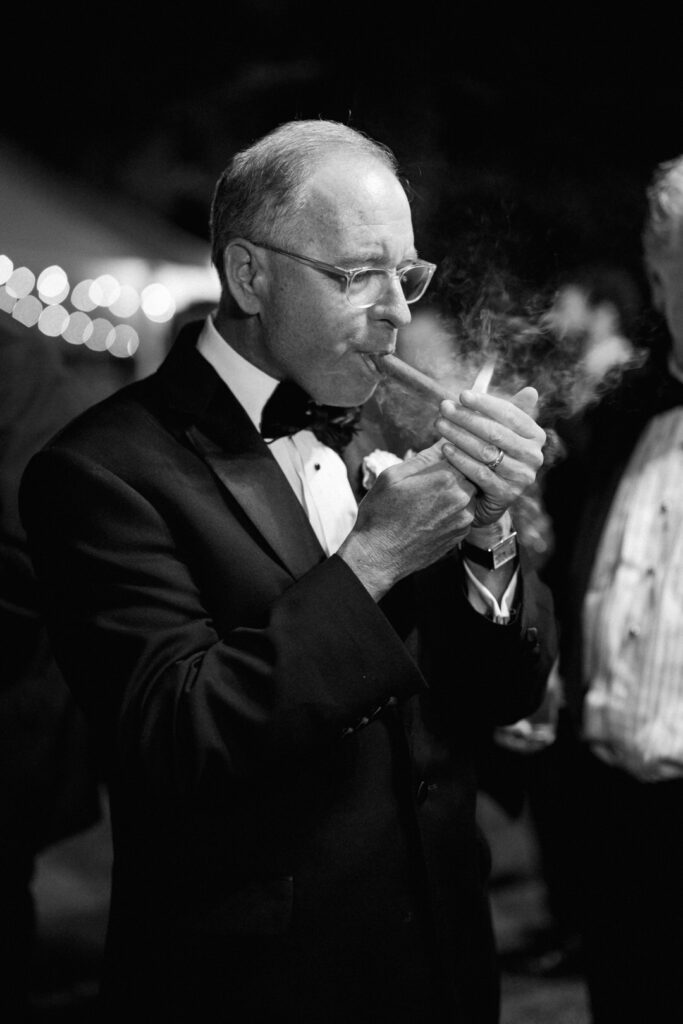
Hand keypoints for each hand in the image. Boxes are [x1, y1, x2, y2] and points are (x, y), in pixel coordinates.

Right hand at [338, 440, 475, 598]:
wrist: (379, 557)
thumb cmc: (380, 514)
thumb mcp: (393, 476)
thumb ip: (424, 457)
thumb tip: (444, 440)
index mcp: (445, 478)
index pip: (462, 452)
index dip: (452, 449)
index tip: (441, 452)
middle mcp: (462, 499)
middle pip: (470, 472)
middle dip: (455, 470)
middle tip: (433, 474)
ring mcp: (464, 519)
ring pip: (469, 493)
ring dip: (456, 490)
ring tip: (429, 496)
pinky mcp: (462, 535)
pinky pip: (465, 512)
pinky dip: (454, 509)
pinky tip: (431, 512)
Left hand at [435, 386, 545, 527]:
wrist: (486, 499)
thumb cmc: (492, 456)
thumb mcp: (501, 433)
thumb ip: (509, 413)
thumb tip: (531, 390)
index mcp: (535, 436)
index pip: (510, 414)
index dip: (485, 403)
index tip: (462, 395)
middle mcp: (534, 456)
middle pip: (495, 432)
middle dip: (466, 417)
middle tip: (444, 407)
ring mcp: (522, 477)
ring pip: (486, 451)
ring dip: (459, 435)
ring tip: (440, 424)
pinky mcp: (506, 494)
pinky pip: (479, 472)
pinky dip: (460, 459)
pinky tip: (444, 448)